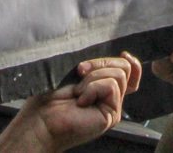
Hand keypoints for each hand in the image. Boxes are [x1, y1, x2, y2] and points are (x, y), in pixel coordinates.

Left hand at [0, 54, 141, 152]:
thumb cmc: (49, 97)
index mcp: (102, 87)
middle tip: (80, 71)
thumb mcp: (74, 73)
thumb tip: (122, 55)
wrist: (41, 120)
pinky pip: (111, 86)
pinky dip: (92, 88)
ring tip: (77, 91)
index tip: (124, 53)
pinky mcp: (112, 115)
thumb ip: (95, 66)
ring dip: (94, 77)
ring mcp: (112, 106)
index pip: (129, 74)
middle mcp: (110, 97)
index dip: (132, 63)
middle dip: (101, 62)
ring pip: (119, 75)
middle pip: (124, 68)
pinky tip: (80, 100)